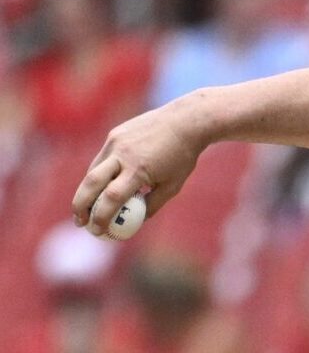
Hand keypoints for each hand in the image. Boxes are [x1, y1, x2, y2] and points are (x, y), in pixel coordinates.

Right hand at [72, 100, 206, 235]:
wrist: (185, 121)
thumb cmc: (182, 157)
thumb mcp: (173, 186)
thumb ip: (152, 204)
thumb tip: (135, 221)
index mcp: (139, 170)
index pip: (112, 198)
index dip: (101, 217)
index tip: (96, 231)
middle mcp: (123, 154)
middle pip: (91, 183)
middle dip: (80, 205)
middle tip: (80, 222)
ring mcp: (116, 142)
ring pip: (93, 170)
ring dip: (87, 190)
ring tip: (87, 207)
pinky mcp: (114, 134)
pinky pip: (101, 158)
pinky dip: (99, 173)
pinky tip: (102, 185)